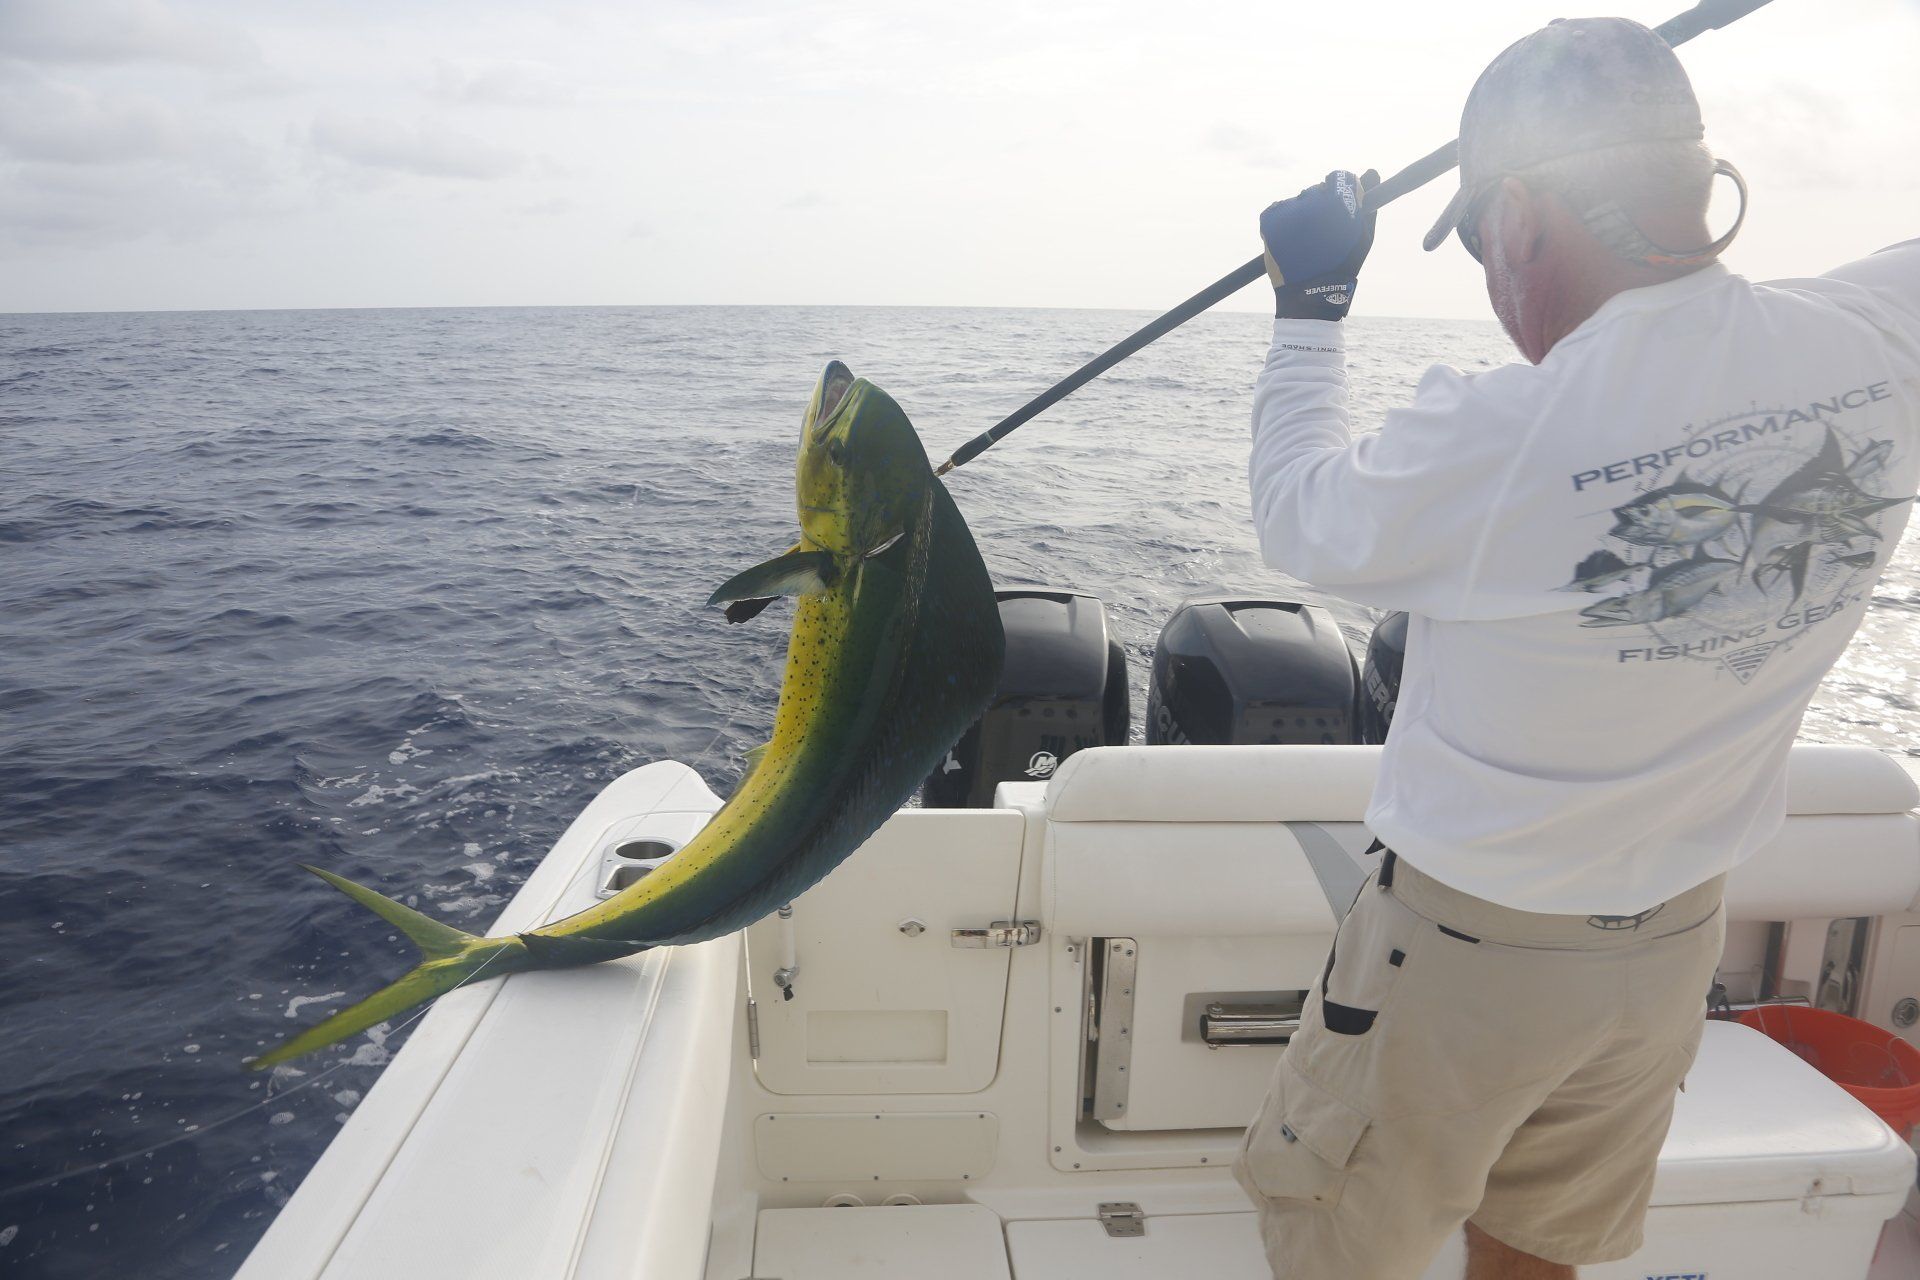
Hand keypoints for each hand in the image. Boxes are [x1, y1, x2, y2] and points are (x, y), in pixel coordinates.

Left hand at [1260, 169, 1378, 321]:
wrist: (1309, 295)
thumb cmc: (1342, 267)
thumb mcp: (1363, 236)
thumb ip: (1367, 203)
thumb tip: (1372, 172)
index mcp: (1339, 202)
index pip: (1340, 178)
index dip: (1343, 192)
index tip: (1340, 208)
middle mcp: (1312, 201)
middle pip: (1317, 191)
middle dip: (1321, 206)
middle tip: (1321, 234)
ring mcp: (1288, 211)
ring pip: (1297, 202)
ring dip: (1301, 215)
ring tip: (1305, 242)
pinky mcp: (1269, 220)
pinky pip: (1276, 211)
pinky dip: (1281, 221)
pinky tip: (1289, 240)